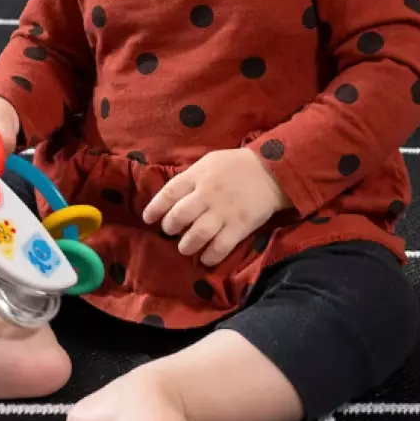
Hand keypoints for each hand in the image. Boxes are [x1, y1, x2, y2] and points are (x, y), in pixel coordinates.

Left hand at [142, 148, 290, 266]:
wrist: (271, 171)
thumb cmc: (236, 165)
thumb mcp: (209, 162)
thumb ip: (191, 177)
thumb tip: (173, 195)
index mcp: (198, 175)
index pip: (169, 192)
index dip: (155, 207)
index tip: (148, 218)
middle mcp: (207, 194)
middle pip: (180, 216)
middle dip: (170, 227)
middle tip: (170, 232)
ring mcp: (223, 212)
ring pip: (197, 234)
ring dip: (187, 245)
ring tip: (185, 247)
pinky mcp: (239, 226)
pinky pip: (221, 246)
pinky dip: (210, 256)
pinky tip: (206, 259)